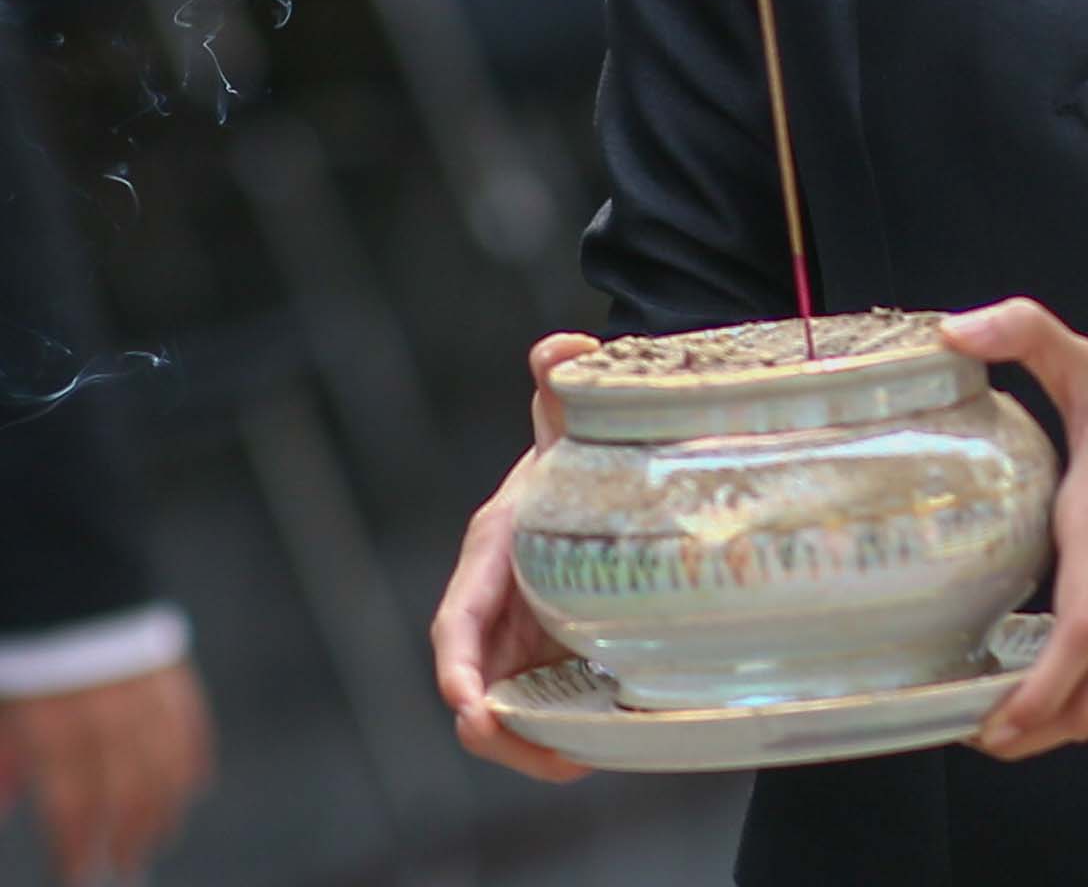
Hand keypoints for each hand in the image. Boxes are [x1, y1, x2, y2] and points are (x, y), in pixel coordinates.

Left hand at [0, 660, 213, 884]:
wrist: (71, 576)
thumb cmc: (31, 646)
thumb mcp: (5, 702)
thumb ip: (6, 756)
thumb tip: (8, 806)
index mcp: (55, 721)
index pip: (70, 798)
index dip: (77, 842)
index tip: (78, 874)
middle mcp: (104, 710)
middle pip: (123, 787)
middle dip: (126, 834)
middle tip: (128, 866)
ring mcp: (144, 690)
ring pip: (163, 762)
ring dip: (163, 806)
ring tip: (158, 838)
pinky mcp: (172, 670)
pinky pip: (191, 723)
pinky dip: (193, 759)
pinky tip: (192, 788)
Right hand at [432, 331, 600, 784]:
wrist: (605, 461)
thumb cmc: (578, 445)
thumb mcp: (571, 420)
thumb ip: (563, 386)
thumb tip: (565, 346)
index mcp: (494, 553)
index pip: (459, 617)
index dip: (459, 661)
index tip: (466, 701)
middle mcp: (502, 602)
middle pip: (479, 677)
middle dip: (491, 722)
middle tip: (522, 748)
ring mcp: (530, 631)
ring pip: (514, 701)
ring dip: (531, 740)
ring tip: (571, 764)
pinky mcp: (563, 647)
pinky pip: (555, 700)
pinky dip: (568, 730)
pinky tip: (601, 750)